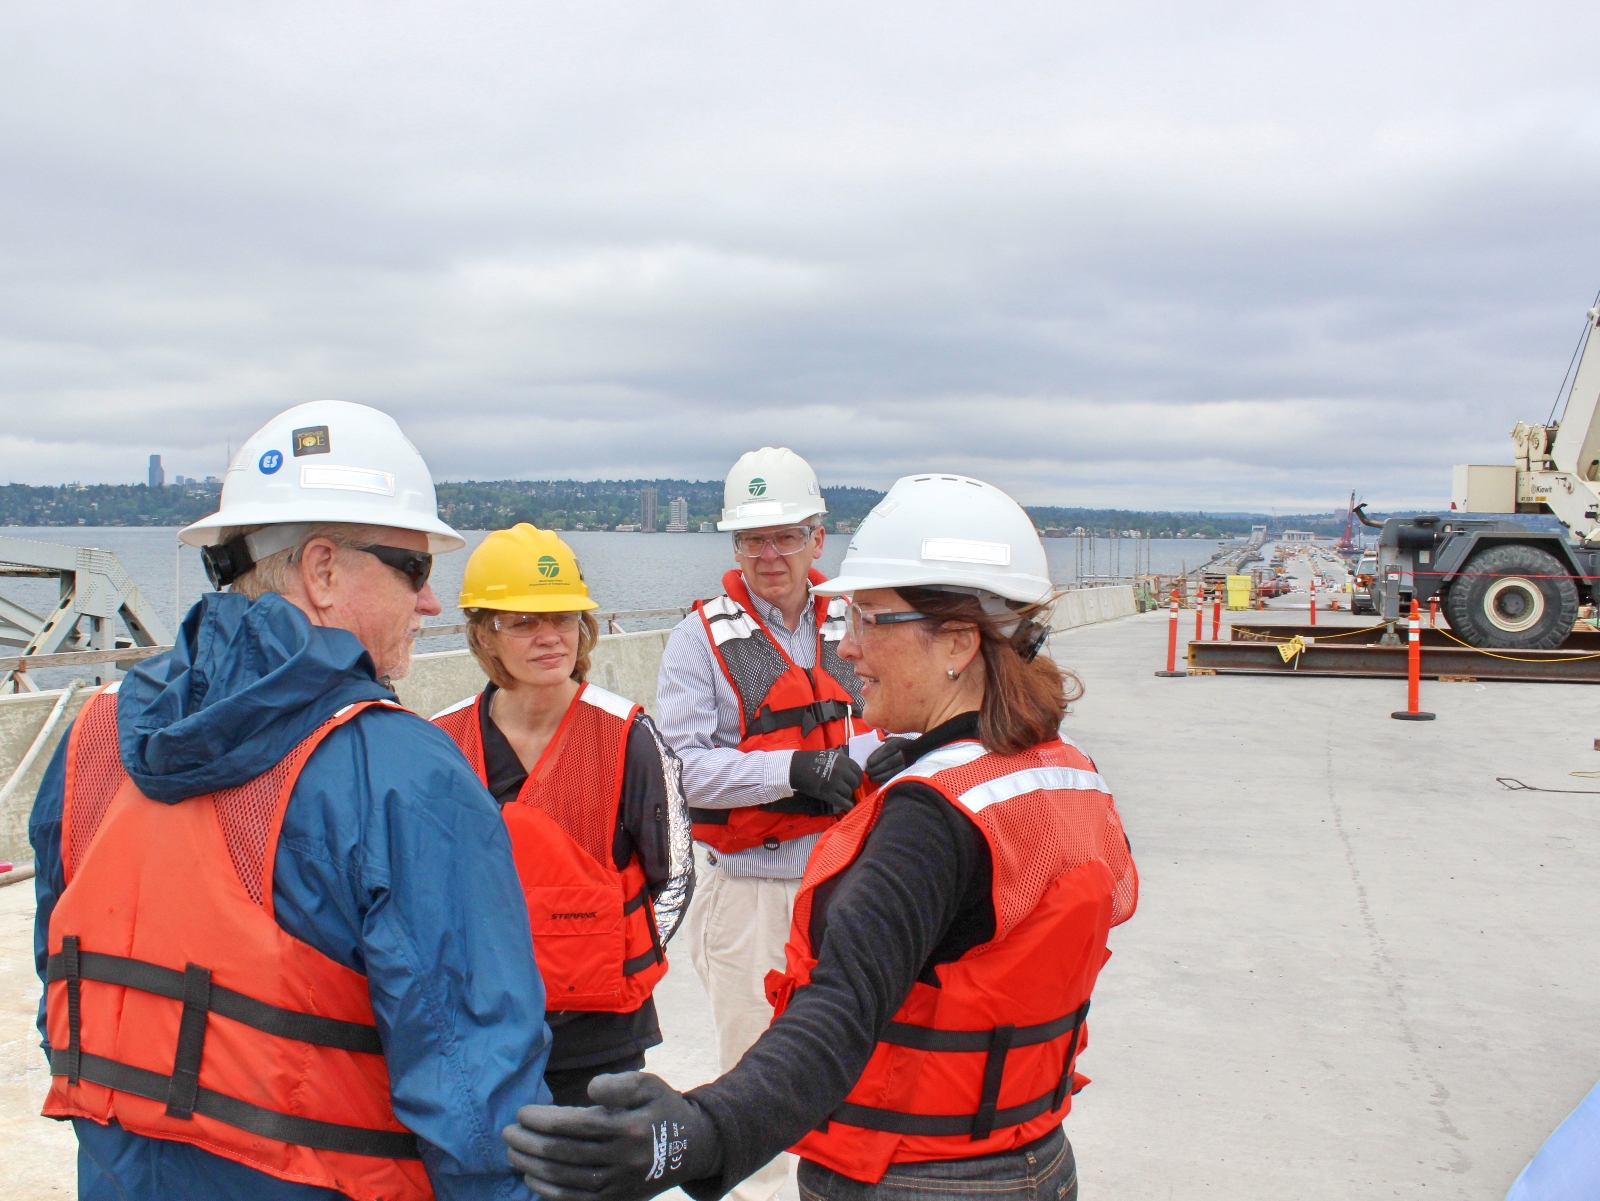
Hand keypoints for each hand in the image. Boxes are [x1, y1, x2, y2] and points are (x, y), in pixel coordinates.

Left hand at [503, 1072, 718, 1200]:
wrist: (691, 1148)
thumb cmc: (661, 1109)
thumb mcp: (649, 1084)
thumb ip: (620, 1083)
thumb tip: (591, 1088)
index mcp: (631, 1127)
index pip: (576, 1125)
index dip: (544, 1120)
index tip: (522, 1112)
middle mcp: (624, 1159)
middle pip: (565, 1153)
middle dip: (529, 1143)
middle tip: (507, 1132)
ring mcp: (619, 1184)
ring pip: (566, 1179)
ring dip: (532, 1167)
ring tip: (512, 1152)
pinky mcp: (616, 1200)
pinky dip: (548, 1192)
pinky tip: (530, 1178)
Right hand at [788, 748, 863, 813]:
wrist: (796, 768)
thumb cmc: (811, 760)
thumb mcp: (829, 755)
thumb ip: (841, 762)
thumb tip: (850, 770)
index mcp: (842, 760)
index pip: (858, 770)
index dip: (858, 777)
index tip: (855, 781)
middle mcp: (840, 770)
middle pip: (855, 782)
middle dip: (853, 787)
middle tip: (848, 788)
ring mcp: (834, 782)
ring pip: (848, 792)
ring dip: (846, 795)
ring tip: (841, 795)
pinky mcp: (828, 793)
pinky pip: (842, 802)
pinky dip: (847, 805)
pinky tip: (848, 807)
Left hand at [864, 736, 916, 785]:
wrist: (908, 751)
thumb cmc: (891, 747)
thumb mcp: (886, 742)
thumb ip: (878, 747)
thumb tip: (865, 754)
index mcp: (898, 742)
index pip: (887, 749)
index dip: (877, 756)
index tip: (868, 763)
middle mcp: (905, 752)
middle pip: (890, 762)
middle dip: (877, 768)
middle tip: (867, 771)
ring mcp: (908, 764)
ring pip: (893, 772)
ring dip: (880, 776)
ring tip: (871, 778)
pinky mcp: (907, 772)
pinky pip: (896, 778)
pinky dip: (886, 781)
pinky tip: (879, 782)